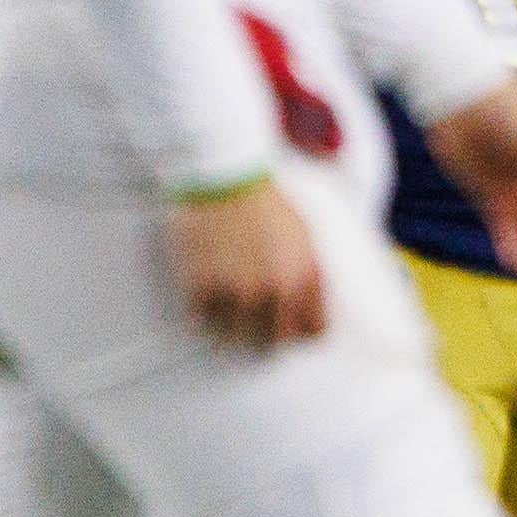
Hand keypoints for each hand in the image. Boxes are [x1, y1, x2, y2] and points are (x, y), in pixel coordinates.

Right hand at [172, 180, 327, 347]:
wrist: (227, 176)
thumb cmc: (268, 201)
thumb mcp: (306, 235)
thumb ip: (310, 273)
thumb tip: (307, 306)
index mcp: (306, 277)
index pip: (314, 329)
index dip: (302, 330)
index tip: (290, 327)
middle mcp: (275, 290)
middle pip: (275, 341)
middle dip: (267, 336)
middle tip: (255, 329)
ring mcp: (237, 291)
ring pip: (237, 336)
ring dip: (232, 328)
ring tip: (227, 314)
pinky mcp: (204, 287)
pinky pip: (203, 320)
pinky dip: (204, 314)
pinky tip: (206, 299)